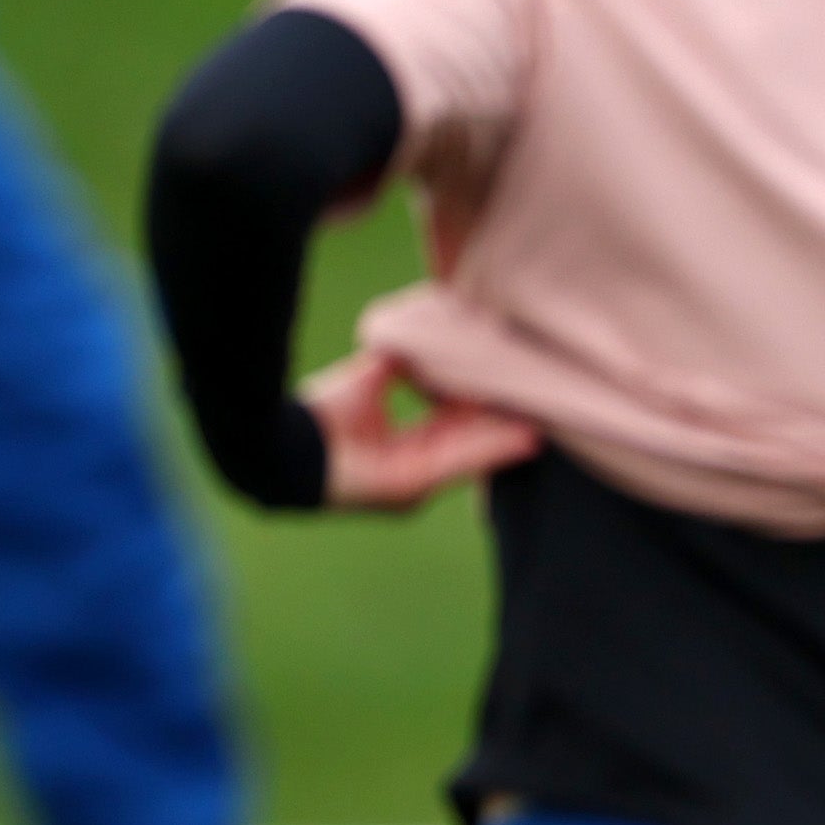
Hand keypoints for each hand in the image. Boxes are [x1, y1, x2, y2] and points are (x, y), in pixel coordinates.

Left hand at [299, 346, 536, 510]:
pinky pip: (458, 465)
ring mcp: (415, 482)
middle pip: (469, 443)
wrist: (283, 446)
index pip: (453, 426)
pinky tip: (521, 439)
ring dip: (506, 442)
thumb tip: (414, 337)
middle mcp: (414, 467)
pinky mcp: (410, 488)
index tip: (505, 391)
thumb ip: (393, 365)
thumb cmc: (315, 416)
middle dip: (502, 427)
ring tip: (541, 427)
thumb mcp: (364, 380)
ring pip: (471, 456)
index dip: (480, 410)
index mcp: (403, 444)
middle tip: (538, 407)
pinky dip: (491, 451)